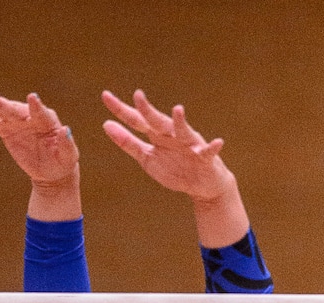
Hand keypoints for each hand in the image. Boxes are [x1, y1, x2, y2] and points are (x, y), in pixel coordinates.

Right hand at [0, 81, 78, 188]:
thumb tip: (66, 130)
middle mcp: (28, 116)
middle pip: (12, 109)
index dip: (36, 107)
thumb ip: (67, 144)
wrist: (52, 168)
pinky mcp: (3, 126)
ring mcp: (14, 120)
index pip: (40, 113)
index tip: (32, 98)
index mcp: (46, 121)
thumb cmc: (62, 161)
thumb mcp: (69, 156)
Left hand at [102, 90, 234, 202]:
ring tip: (177, 110)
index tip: (105, 96)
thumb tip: (106, 124)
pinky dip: (213, 147)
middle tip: (138, 96)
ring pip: (184, 131)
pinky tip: (218, 142)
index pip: (137, 120)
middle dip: (148, 110)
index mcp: (157, 135)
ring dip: (181, 122)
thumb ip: (128, 143)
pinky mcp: (206, 157)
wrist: (204, 185)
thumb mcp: (147, 158)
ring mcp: (190, 145)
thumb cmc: (176, 169)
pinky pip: (209, 151)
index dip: (122, 110)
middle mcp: (173, 135)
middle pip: (158, 121)